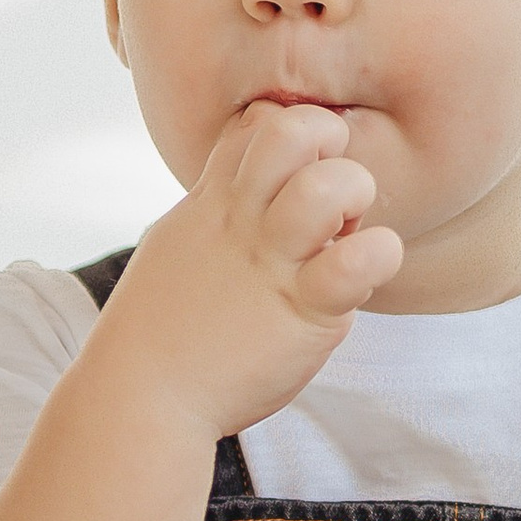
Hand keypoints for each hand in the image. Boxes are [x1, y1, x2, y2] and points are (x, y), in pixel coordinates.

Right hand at [102, 101, 404, 441]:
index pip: (258, 123)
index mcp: (211, 202)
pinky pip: (360, 260)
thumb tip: (234, 188)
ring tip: (347, 232)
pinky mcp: (305, 311)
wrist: (140, 398)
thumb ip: (212, 212)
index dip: (292, 132)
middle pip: (294, 130)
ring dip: (357, 195)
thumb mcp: (176, 246)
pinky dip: (380, 254)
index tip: (298, 174)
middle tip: (333, 194)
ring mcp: (273, 263)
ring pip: (332, 185)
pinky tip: (367, 270)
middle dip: (331, 144)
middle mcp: (242, 221)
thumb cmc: (160, 331)